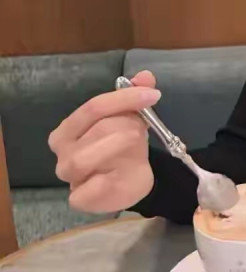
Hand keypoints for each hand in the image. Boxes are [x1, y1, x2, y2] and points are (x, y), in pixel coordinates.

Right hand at [48, 71, 159, 213]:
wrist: (129, 180)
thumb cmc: (123, 146)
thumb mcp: (132, 118)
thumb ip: (136, 96)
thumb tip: (146, 76)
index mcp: (68, 128)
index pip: (94, 106)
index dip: (126, 98)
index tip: (153, 95)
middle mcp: (63, 151)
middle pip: (98, 128)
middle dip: (128, 125)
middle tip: (142, 129)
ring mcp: (69, 176)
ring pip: (87, 157)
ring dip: (121, 146)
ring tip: (136, 145)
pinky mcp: (80, 198)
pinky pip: (94, 187)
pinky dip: (113, 177)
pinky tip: (125, 171)